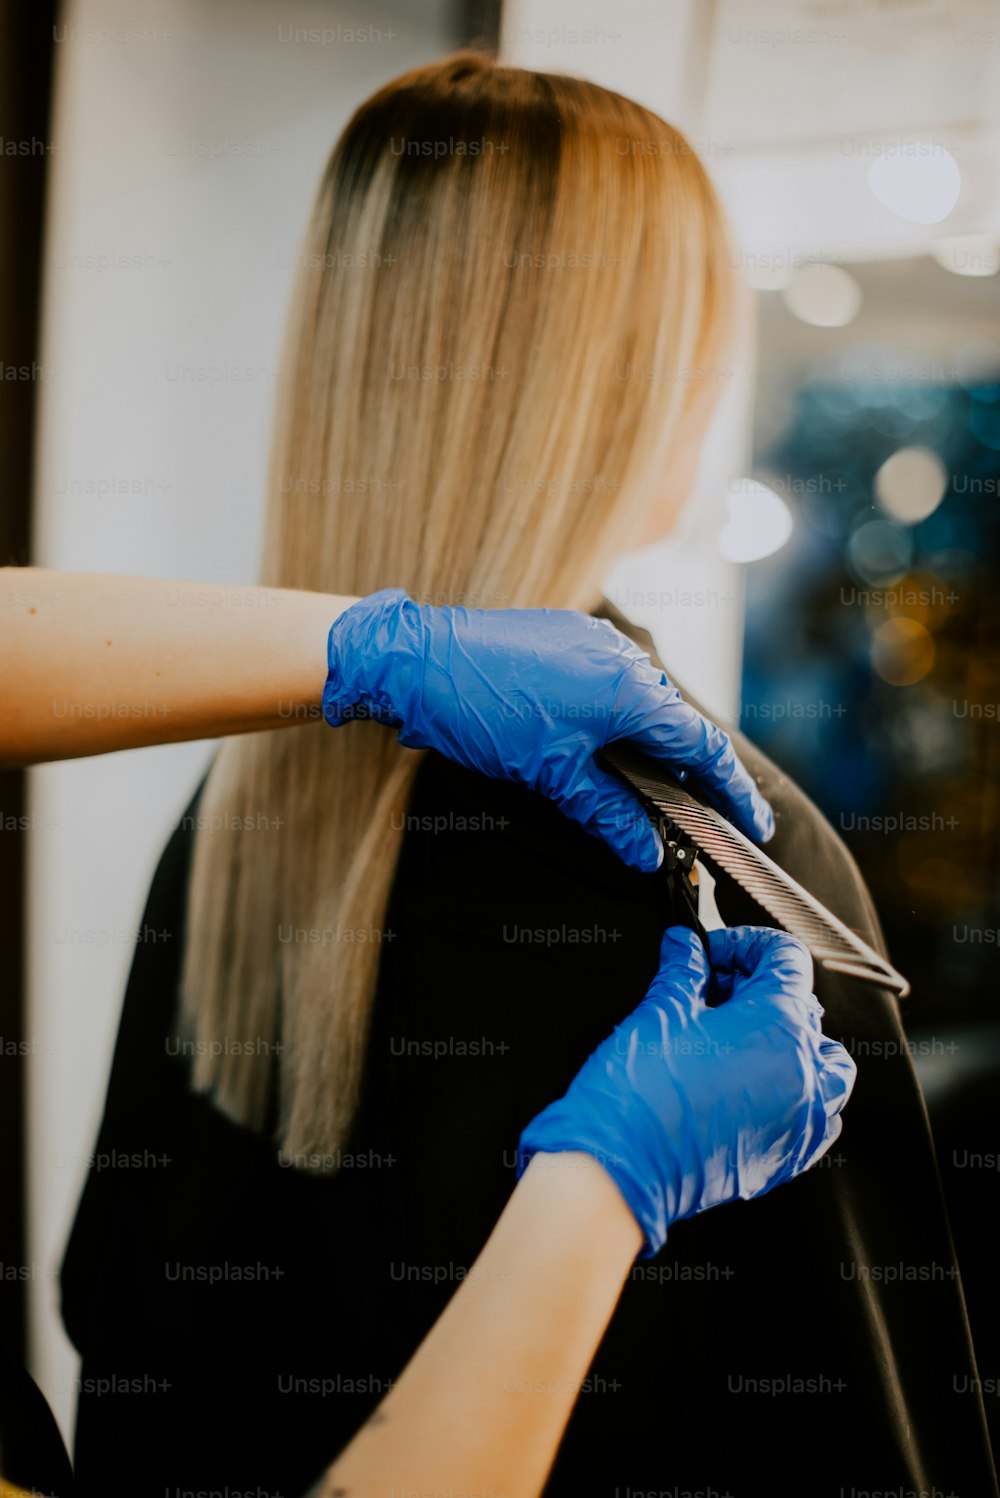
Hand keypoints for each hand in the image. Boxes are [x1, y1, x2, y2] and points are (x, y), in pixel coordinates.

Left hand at [322, 590, 773, 870]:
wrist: (415, 660)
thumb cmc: (482, 710)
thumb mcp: (551, 775)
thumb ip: (609, 813)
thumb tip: (647, 851)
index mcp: (630, 689)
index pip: (702, 746)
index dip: (731, 790)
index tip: (753, 824)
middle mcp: (622, 657)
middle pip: (678, 724)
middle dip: (693, 774)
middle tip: (705, 818)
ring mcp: (594, 643)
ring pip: (644, 705)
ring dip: (654, 747)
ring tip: (657, 792)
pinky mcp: (567, 639)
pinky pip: (614, 684)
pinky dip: (622, 721)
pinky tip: (609, 751)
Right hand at [517, 925, 856, 1256]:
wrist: (623, 1169)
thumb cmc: (640, 1092)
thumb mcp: (660, 1011)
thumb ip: (683, 970)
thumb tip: (685, 946)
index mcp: (777, 1025)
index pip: (787, 958)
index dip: (747, 944)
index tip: (712, 954)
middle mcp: (804, 1071)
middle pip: (803, 1006)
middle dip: (757, 989)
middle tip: (708, 992)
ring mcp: (803, 1118)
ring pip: (826, 1063)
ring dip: (793, 1040)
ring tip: (743, 1040)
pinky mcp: (789, 1156)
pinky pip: (819, 1114)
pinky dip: (799, 1092)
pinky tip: (755, 1087)